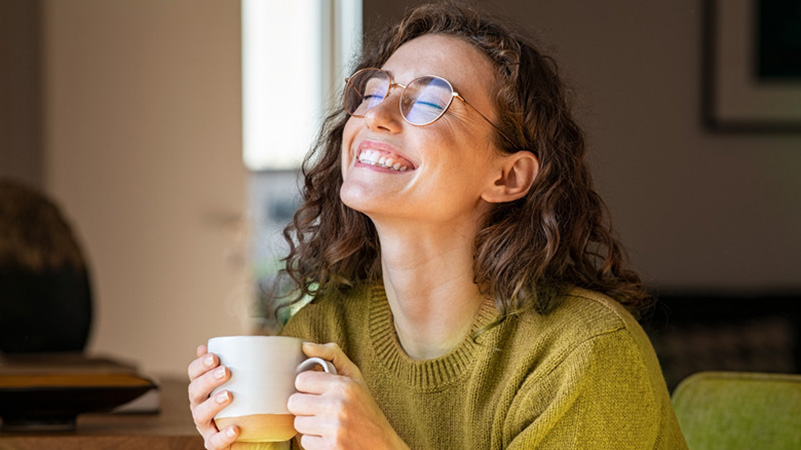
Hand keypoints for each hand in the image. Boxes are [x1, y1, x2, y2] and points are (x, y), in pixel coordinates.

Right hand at [187, 344, 238, 448]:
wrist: (247, 434)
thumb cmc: (240, 401)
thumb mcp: (239, 381)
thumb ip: (234, 362)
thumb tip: (227, 343)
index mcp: (202, 388)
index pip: (194, 373)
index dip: (201, 364)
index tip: (215, 356)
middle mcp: (199, 405)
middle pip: (195, 391)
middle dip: (208, 380)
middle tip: (225, 371)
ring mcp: (205, 425)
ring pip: (201, 414)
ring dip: (213, 404)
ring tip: (228, 396)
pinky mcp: (213, 443)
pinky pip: (214, 442)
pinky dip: (223, 436)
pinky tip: (236, 428)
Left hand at [287, 342, 409, 449]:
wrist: (382, 445)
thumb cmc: (366, 410)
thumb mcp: (355, 378)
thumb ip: (332, 355)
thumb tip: (305, 346)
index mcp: (344, 385)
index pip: (301, 380)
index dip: (307, 386)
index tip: (317, 391)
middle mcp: (338, 406)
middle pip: (294, 402)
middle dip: (304, 407)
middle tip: (319, 409)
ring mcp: (334, 429)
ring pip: (297, 423)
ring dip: (309, 425)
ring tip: (326, 424)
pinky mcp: (330, 448)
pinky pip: (304, 442)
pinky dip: (314, 441)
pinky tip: (328, 437)